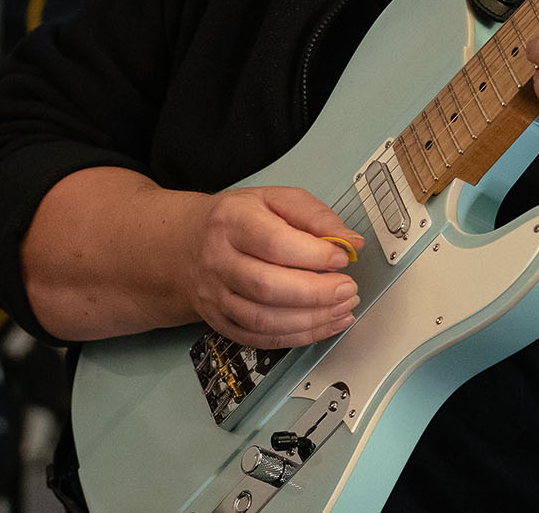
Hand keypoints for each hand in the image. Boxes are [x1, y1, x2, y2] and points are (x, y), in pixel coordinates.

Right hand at [181, 186, 364, 349]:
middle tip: (347, 289)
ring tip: (342, 310)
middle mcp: (218, 260)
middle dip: (317, 293)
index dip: (313, 254)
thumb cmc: (238, 220)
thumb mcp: (275, 200)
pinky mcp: (221, 321)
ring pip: (264, 320)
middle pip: (267, 286)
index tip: (341, 258)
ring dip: (311, 320)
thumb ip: (315, 216)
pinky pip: (260, 339)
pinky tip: (322, 326)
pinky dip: (297, 337)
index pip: (274, 242)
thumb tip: (351, 241)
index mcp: (232, 221)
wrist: (188, 245)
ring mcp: (216, 295)